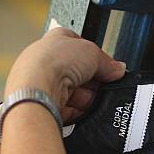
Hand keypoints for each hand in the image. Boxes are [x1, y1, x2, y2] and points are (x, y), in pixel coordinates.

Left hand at [5, 27, 125, 121]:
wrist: (36, 90)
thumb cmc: (52, 62)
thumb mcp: (92, 52)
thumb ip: (108, 62)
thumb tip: (118, 69)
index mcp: (55, 41)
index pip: (79, 47)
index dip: (95, 56)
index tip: (107, 65)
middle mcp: (47, 63)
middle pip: (80, 73)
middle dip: (94, 80)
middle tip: (105, 83)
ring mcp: (45, 85)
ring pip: (76, 94)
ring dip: (88, 97)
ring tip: (94, 97)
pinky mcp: (47, 106)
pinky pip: (70, 110)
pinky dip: (80, 111)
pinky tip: (83, 109)